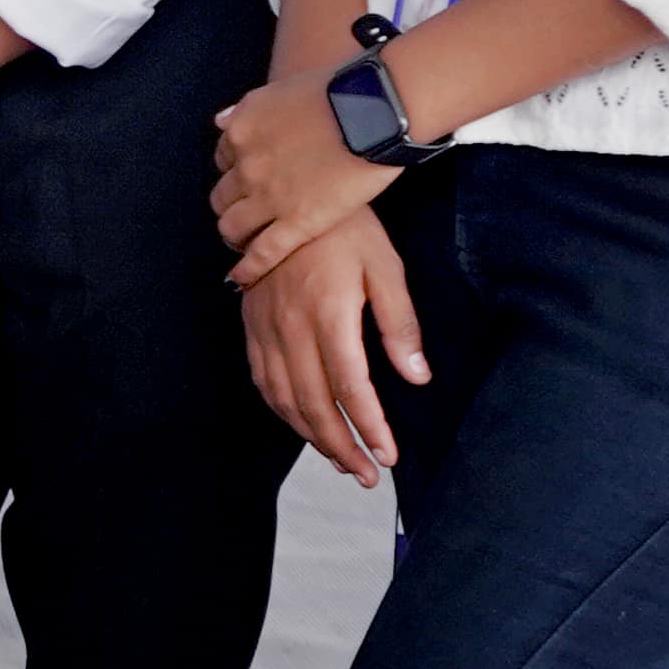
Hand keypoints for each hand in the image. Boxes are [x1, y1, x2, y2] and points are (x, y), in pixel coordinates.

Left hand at [210, 69, 394, 282]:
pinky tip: (241, 279)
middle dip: (231, 206)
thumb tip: (222, 122)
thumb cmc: (335, 92)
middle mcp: (246, 167)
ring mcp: (269, 198)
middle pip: (222, 197)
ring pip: (232, 227)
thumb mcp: (278, 91)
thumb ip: (247, 110)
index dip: (235, 171)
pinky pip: (262, 253)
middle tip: (243, 214)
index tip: (246, 180)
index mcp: (240, 132)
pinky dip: (247, 269)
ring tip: (244, 243)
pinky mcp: (297, 223)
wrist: (372, 110)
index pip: (223, 160)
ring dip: (235, 236)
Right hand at [241, 203, 426, 485]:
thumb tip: (417, 376)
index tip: (389, 454)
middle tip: (368, 474)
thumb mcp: (385, 267)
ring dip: (312, 437)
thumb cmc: (345, 228)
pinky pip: (263, 381)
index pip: (350, 388)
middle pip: (313, 406)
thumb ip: (399, 324)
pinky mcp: (252, 325)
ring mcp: (265, 329)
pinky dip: (282, 411)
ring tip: (341, 460)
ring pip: (284, 400)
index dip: (370, 427)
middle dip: (342, 447)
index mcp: (327, 315)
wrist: (286, 194)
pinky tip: (302, 425)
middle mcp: (290, 329)